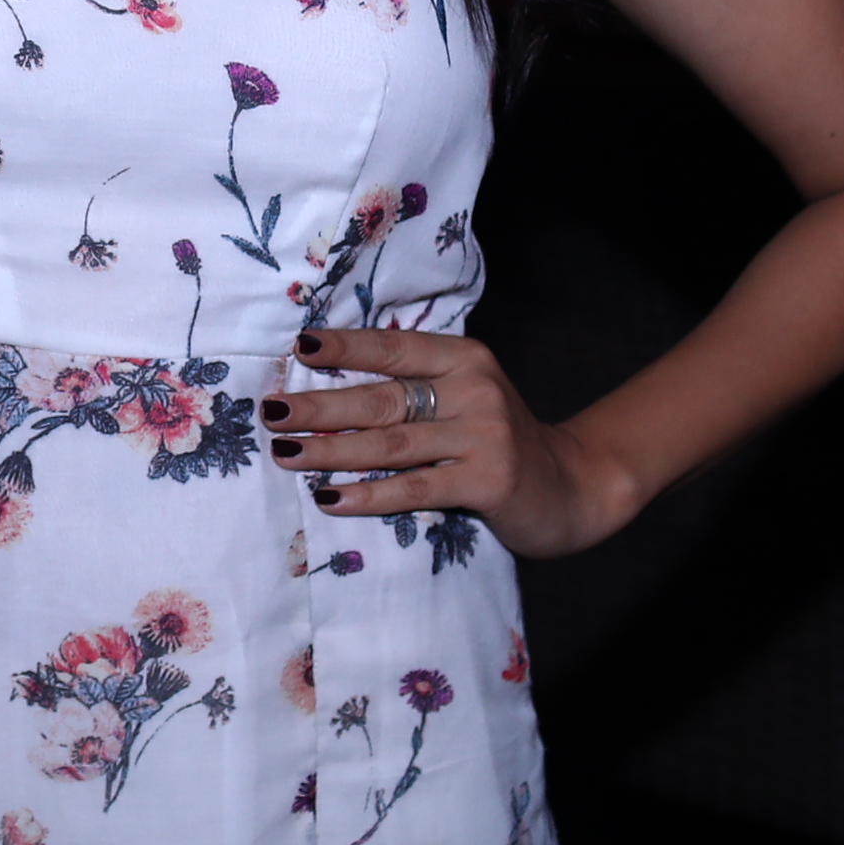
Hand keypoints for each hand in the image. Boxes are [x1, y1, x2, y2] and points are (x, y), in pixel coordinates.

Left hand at [264, 326, 637, 558]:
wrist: (572, 487)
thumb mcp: (464, 398)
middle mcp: (474, 389)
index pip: (393, 347)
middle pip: (381, 397)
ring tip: (285, 453)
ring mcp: (483, 435)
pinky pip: (413, 488)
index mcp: (464, 357)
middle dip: (319, 406)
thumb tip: (324, 382)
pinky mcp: (488, 480)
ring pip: (390, 443)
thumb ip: (414, 386)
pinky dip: (367, 494)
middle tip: (271, 412)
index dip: (344, 346)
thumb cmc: (496, 440)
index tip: (297, 346)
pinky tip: (330, 498)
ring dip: (330, 450)